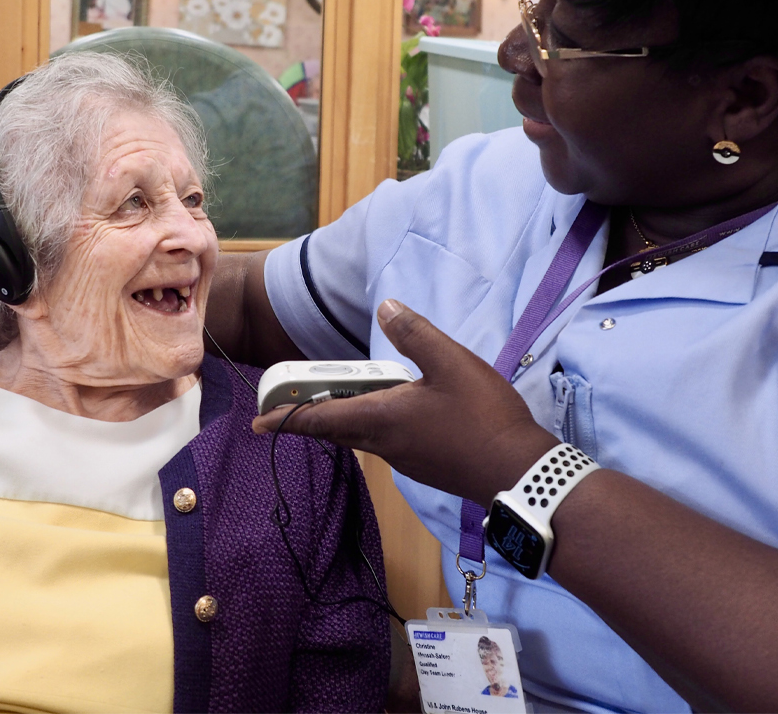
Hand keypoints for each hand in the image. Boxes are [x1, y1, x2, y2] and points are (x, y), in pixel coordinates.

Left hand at [251, 300, 558, 505]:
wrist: (520, 471)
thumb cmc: (483, 418)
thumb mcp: (451, 363)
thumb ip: (415, 334)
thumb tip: (386, 307)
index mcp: (381, 419)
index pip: (320, 419)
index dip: (286, 419)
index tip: (257, 423)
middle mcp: (385, 444)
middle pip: (335, 430)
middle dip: (307, 418)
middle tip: (284, 408)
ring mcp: (405, 458)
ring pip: (359, 437)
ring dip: (339, 420)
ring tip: (331, 400)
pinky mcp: (424, 463)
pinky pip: (381, 442)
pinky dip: (367, 425)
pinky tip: (386, 409)